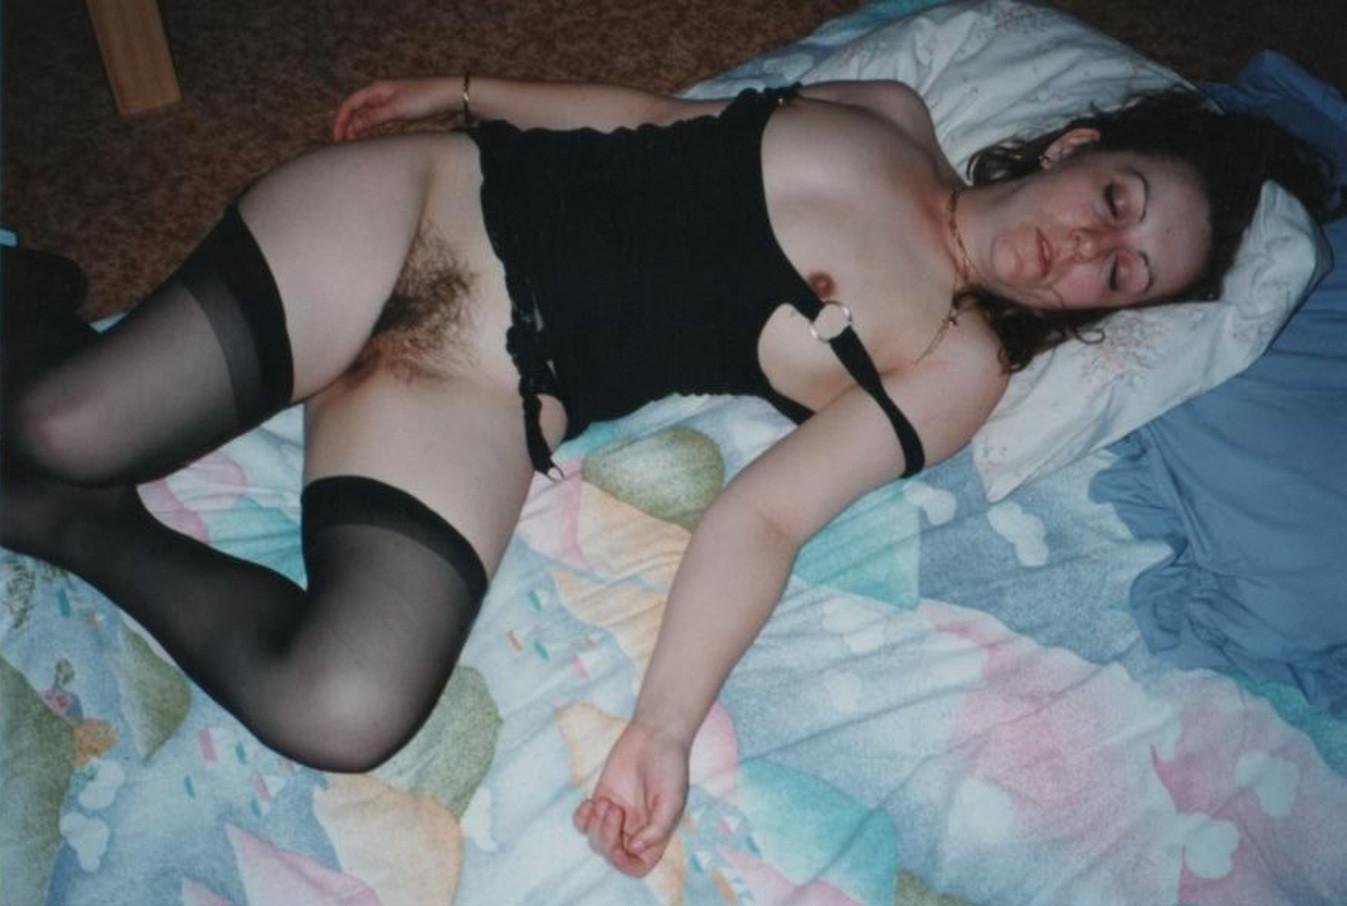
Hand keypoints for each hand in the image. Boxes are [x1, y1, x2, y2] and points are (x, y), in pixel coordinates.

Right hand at [331, 77, 457, 140]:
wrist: (449, 95)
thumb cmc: (424, 97)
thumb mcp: (396, 109)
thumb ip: (373, 118)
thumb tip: (353, 126)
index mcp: (376, 89)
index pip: (350, 103)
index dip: (340, 119)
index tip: (336, 137)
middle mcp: (381, 94)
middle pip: (357, 110)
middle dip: (347, 125)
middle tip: (341, 144)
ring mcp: (391, 103)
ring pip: (368, 117)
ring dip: (359, 130)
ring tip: (353, 146)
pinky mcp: (401, 111)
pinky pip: (381, 121)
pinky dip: (373, 130)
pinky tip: (371, 140)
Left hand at [572, 719, 688, 876]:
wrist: (655, 735)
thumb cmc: (670, 765)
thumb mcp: (672, 799)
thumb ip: (657, 828)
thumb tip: (633, 849)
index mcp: (654, 835)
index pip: (637, 866)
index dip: (625, 865)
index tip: (619, 849)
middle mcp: (634, 830)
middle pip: (612, 854)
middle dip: (607, 838)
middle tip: (613, 808)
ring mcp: (616, 816)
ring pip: (595, 840)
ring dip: (595, 826)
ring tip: (605, 801)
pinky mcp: (601, 799)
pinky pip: (582, 823)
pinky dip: (581, 818)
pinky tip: (590, 801)